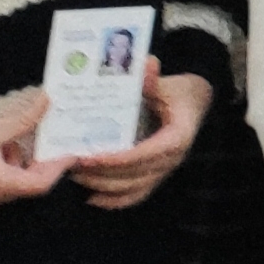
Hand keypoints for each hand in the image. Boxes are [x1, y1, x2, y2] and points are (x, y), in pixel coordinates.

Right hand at [0, 90, 71, 212]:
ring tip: (14, 139)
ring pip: (5, 187)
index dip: (57, 168)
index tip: (69, 153)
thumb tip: (47, 103)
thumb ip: (23, 120)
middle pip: (23, 187)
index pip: (39, 184)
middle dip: (37, 164)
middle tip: (46, 141)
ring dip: (15, 165)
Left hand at [70, 64, 210, 208]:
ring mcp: (164, 170)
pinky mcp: (156, 176)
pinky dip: (113, 200)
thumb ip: (152, 79)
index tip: (91, 156)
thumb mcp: (167, 83)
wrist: (192, 104)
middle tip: (71, 163)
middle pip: (136, 175)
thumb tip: (147, 63)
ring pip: (132, 188)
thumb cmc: (177, 92)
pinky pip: (135, 196)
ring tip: (75, 175)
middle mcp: (173, 159)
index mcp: (178, 137)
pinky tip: (90, 196)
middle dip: (102, 173)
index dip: (119, 160)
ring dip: (102, 185)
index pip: (147, 155)